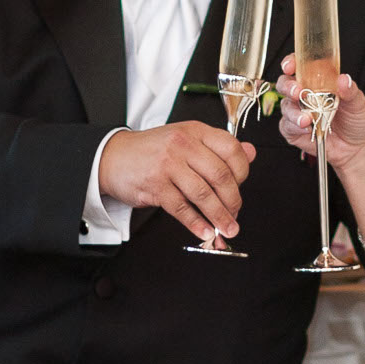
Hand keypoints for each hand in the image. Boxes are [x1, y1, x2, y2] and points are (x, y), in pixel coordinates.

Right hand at [98, 121, 252, 244]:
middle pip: (220, 175)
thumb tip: (251, 152)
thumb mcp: (187, 139)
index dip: (243, 172)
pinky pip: (181, 208)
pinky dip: (196, 223)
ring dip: (219, 216)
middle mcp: (183, 145)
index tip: (241, 187)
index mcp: (195, 131)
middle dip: (233, 201)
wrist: (113, 156)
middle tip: (235, 214)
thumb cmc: (152, 150)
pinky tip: (205, 231)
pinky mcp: (155, 185)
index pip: (231, 149)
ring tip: (226, 229)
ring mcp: (168, 165)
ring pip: (203, 194)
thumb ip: (219, 147)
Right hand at [277, 58, 364, 180]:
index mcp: (318, 81)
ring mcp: (298, 112)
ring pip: (285, 106)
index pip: (299, 66)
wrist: (358, 147)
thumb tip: (344, 79)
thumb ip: (350, 90)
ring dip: (293, 112)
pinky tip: (306, 129)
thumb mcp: (358, 102)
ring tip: (307, 119)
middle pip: (285, 84)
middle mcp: (305, 94)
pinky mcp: (295, 130)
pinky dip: (293, 126)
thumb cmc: (357, 120)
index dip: (291, 63)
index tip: (290, 66)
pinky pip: (286, 126)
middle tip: (297, 92)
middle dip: (288, 87)